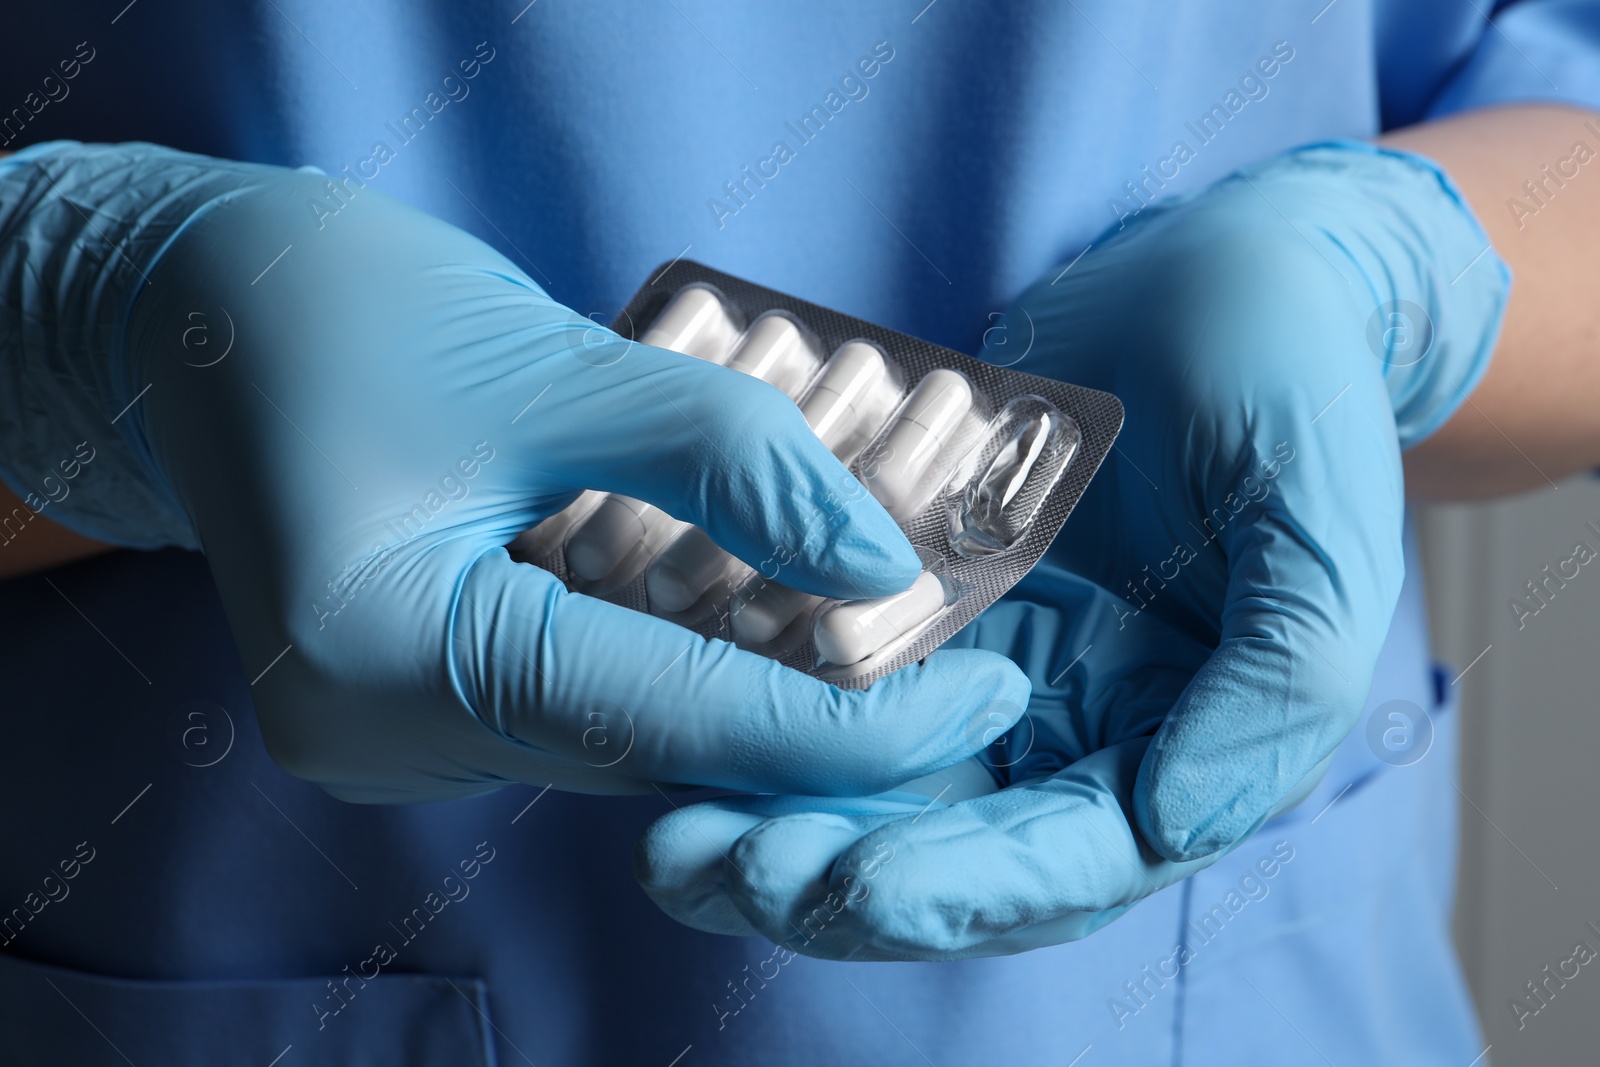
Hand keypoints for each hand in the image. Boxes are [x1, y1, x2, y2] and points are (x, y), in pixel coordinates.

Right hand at [0, 143, 1027, 801]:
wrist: (201, 311)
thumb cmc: (340, 308)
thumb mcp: (551, 360)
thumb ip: (725, 461)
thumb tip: (882, 563)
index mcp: (386, 661)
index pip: (669, 722)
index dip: (847, 725)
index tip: (985, 701)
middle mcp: (384, 738)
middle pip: (655, 744)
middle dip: (818, 707)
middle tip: (958, 656)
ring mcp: (394, 737)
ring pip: (627, 732)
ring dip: (755, 678)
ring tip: (880, 619)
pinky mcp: (418, 707)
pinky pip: (585, 701)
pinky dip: (680, 656)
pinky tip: (759, 605)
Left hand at [634, 141, 1509, 956]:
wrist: (1207, 272)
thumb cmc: (1283, 367)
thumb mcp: (1319, 506)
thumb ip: (1290, 671)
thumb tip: (1175, 822)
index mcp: (1190, 739)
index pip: (1074, 859)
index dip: (968, 887)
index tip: (859, 882)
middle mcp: (1083, 732)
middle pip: (958, 855)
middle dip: (844, 881)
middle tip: (729, 875)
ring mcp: (996, 675)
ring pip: (882, 793)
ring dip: (783, 831)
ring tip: (676, 848)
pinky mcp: (924, 612)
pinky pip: (839, 689)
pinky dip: (768, 727)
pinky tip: (684, 733)